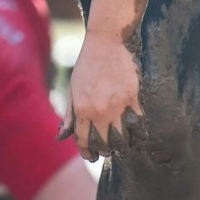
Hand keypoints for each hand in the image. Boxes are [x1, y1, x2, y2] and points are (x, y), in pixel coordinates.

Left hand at [58, 32, 142, 161]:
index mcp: (82, 109)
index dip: (86, 153)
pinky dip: (137, 135)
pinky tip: (135, 136)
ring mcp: (118, 106)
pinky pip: (137, 124)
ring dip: (121, 147)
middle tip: (106, 151)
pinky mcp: (133, 99)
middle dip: (104, 151)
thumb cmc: (86, 66)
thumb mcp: (72, 90)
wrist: (106, 43)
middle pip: (104, 144)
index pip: (83, 141)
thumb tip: (62, 136)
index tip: (90, 156)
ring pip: (122, 139)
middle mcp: (100, 111)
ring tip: (121, 146)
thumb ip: (69, 115)